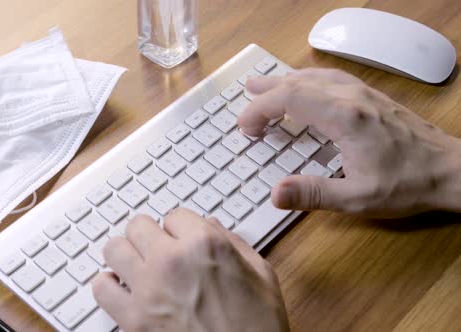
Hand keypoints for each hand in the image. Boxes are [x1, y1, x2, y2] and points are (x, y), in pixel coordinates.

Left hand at [92, 209, 289, 331]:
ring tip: (138, 265)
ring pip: (114, 249)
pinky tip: (122, 289)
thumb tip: (212, 226)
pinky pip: (101, 288)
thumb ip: (234, 244)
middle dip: (150, 236)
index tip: (182, 239)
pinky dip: (108, 286)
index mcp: (206, 245)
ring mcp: (148, 290)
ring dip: (126, 255)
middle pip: (138, 225)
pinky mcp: (133, 321)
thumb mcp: (262, 276)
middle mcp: (172, 262)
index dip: (181, 228)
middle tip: (159, 249)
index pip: (174, 215)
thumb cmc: (259, 329)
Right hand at [238, 68, 460, 217]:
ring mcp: (363, 93)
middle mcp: (351, 98)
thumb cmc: (408, 184)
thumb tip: (276, 194)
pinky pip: (331, 78)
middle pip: (297, 83)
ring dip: (285, 81)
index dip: (260, 110)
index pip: (288, 100)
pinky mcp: (372, 97)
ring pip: (314, 76)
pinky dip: (307, 80)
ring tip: (264, 83)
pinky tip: (305, 85)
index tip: (246, 127)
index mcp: (343, 118)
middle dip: (266, 91)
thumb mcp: (357, 198)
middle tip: (245, 99)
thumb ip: (313, 194)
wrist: (452, 170)